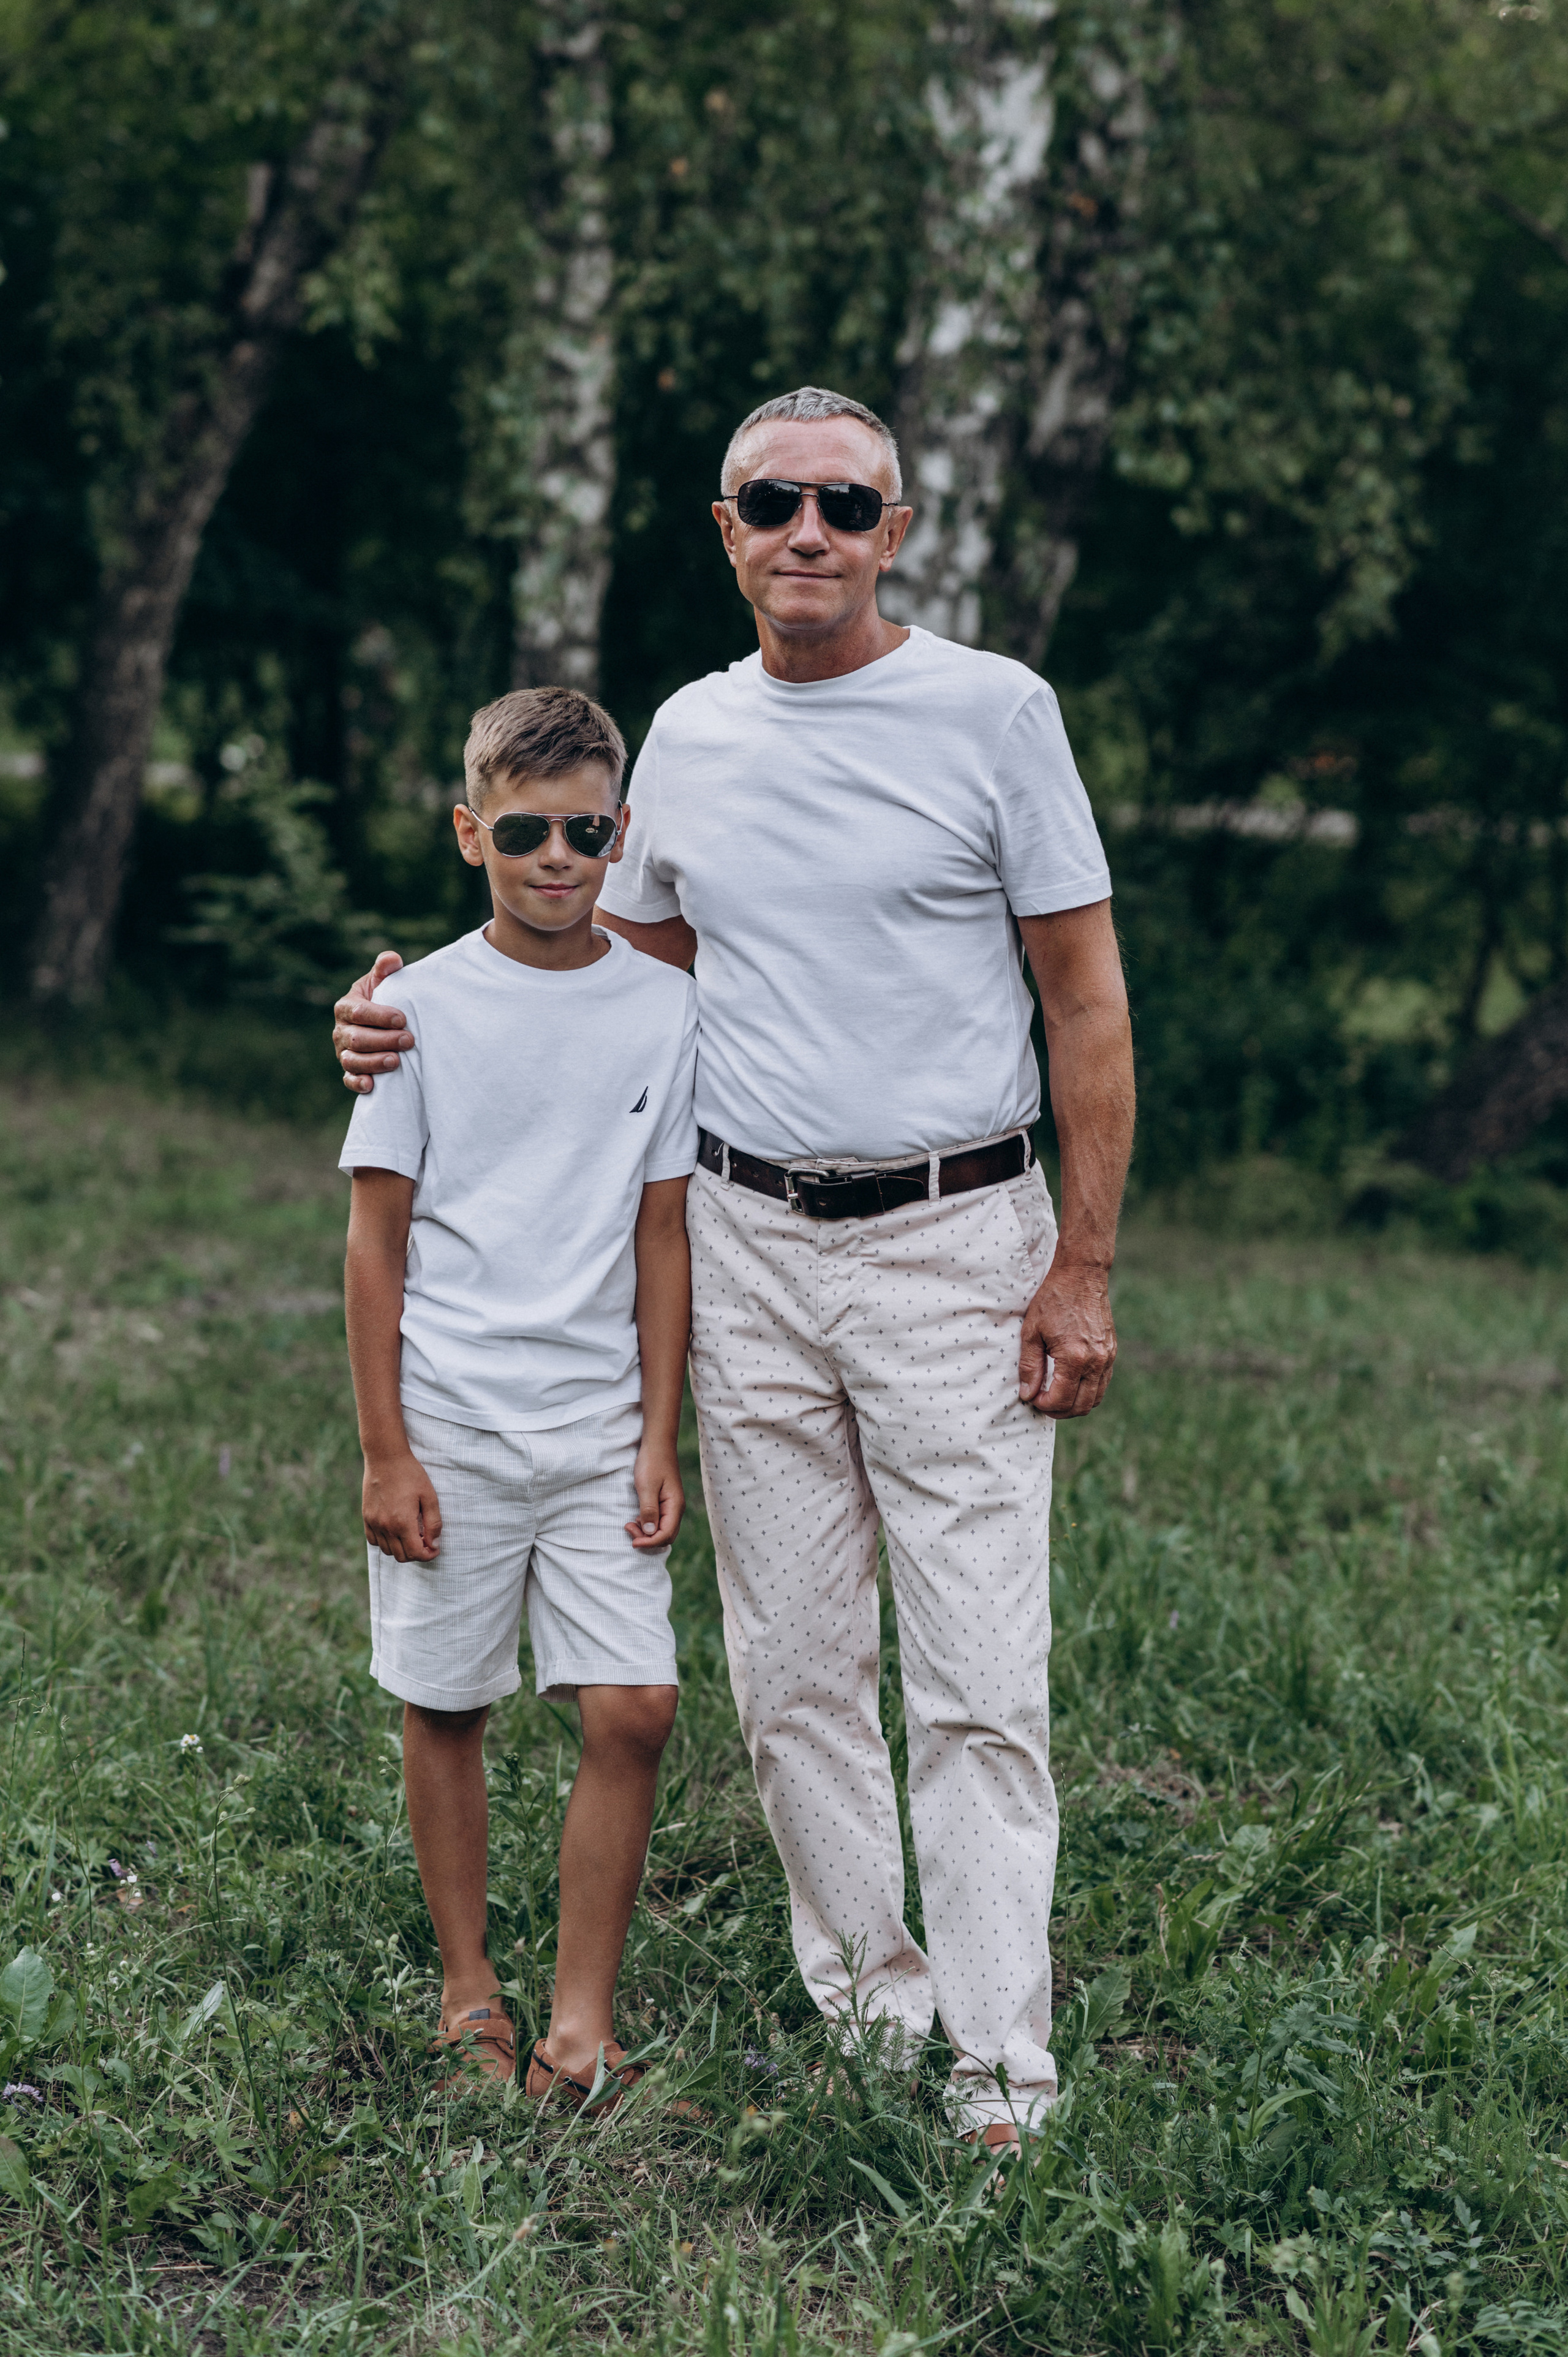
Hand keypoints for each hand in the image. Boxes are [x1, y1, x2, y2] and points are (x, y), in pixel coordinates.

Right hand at [335, 949, 412, 1093]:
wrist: (382, 1024)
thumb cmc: (384, 1000)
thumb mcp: (383, 983)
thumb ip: (385, 969)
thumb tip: (393, 959)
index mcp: (346, 1007)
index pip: (358, 1012)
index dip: (379, 1016)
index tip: (402, 1018)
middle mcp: (341, 1031)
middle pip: (357, 1038)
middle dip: (383, 1040)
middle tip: (409, 1040)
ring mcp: (343, 1052)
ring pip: (352, 1060)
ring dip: (374, 1062)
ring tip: (396, 1062)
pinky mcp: (350, 1070)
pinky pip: (349, 1079)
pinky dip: (358, 1083)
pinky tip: (372, 1085)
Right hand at [363, 1449, 442, 1561]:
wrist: (386, 1458)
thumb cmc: (410, 1474)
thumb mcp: (429, 1496)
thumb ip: (433, 1523)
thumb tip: (434, 1544)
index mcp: (402, 1522)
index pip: (416, 1554)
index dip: (429, 1555)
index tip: (435, 1548)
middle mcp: (385, 1526)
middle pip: (401, 1556)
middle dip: (417, 1554)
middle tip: (425, 1542)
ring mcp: (373, 1523)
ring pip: (387, 1551)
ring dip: (401, 1549)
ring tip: (411, 1535)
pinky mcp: (366, 1517)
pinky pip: (374, 1541)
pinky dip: (385, 1542)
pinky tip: (395, 1531)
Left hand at [625, 1442, 683, 1548]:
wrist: (657, 1444)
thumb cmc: (652, 1462)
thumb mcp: (647, 1486)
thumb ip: (649, 1510)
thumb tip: (649, 1532)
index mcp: (675, 1506)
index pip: (666, 1535)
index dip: (650, 1543)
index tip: (633, 1541)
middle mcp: (676, 1509)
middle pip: (666, 1536)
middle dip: (648, 1540)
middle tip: (629, 1529)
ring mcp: (671, 1506)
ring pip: (662, 1530)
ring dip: (647, 1533)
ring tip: (630, 1524)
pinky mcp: (665, 1502)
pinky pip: (659, 1521)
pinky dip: (648, 1525)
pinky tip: (636, 1518)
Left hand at [1018, 1259, 1115, 1418]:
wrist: (1081, 1275)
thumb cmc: (1053, 1300)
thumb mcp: (1031, 1332)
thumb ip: (1029, 1366)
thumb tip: (1028, 1394)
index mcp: (1074, 1357)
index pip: (1061, 1400)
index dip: (1044, 1406)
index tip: (1032, 1399)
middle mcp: (1096, 1361)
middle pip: (1081, 1407)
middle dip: (1059, 1411)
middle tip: (1043, 1403)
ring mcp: (1107, 1357)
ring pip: (1095, 1399)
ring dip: (1075, 1404)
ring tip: (1056, 1396)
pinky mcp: (1112, 1352)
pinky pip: (1102, 1384)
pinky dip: (1087, 1392)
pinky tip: (1070, 1383)